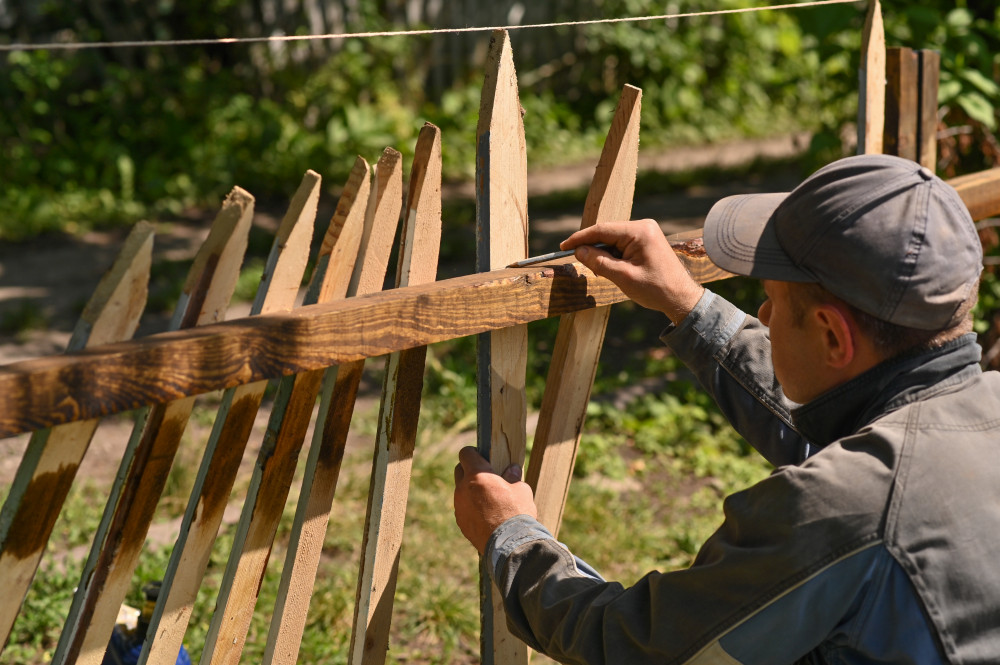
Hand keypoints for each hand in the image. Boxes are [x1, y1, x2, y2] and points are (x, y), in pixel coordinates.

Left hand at [454, 446, 536, 554]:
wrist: (509, 544)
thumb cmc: (517, 513)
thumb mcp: (521, 490)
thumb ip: (513, 477)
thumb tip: (512, 470)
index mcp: (477, 475)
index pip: (466, 453)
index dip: (474, 453)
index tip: (482, 456)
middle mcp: (463, 488)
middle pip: (459, 470)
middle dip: (469, 469)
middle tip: (485, 476)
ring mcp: (459, 506)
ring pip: (461, 491)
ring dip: (470, 490)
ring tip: (488, 498)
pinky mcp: (460, 521)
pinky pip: (463, 507)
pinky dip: (470, 506)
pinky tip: (485, 514)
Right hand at [561, 219, 703, 323]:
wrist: (681, 298)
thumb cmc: (656, 289)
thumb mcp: (622, 277)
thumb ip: (599, 262)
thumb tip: (578, 251)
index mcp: (639, 231)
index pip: (602, 230)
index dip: (580, 238)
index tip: (563, 246)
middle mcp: (643, 226)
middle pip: (607, 233)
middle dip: (591, 247)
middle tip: (577, 261)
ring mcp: (646, 233)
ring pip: (613, 239)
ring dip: (602, 253)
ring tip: (599, 270)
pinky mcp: (646, 241)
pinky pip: (622, 244)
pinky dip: (612, 255)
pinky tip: (609, 268)